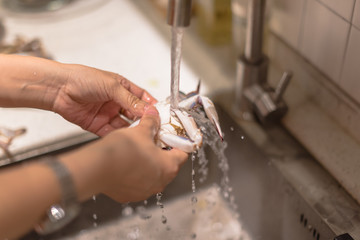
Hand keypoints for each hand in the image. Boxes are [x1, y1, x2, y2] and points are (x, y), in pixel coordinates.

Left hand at [52, 64, 156, 135]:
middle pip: (135, 113)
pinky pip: (112, 132)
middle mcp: (116, 101)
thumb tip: (148, 109)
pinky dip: (119, 136)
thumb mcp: (112, 86)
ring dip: (132, 129)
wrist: (58, 89)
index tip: (159, 114)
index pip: (142, 98)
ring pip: (125, 125)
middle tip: (152, 127)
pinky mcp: (98, 125)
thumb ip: (131, 100)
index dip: (151, 106)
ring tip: (139, 134)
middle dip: (144, 120)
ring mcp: (107, 114)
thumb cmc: (81, 78)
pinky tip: (125, 137)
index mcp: (122, 88)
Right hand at [61, 105, 187, 201]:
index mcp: (169, 166)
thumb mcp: (141, 131)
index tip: (172, 137)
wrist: (96, 168)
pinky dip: (136, 174)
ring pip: (153, 175)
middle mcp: (160, 182)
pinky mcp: (130, 195)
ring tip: (139, 151)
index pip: (183, 154)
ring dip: (149, 164)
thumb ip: (151, 122)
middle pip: (169, 165)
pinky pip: (138, 183)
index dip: (178, 143)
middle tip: (154, 140)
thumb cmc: (121, 151)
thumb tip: (154, 115)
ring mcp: (145, 191)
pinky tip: (127, 163)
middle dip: (163, 152)